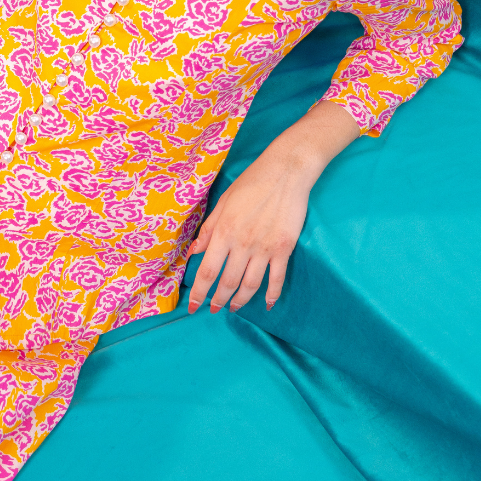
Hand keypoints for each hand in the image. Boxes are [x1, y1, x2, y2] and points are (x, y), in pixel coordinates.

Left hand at [186, 147, 312, 314]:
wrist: (285, 172)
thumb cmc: (252, 182)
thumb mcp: (223, 202)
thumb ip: (208, 229)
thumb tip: (194, 252)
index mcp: (224, 232)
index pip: (207, 271)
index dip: (199, 292)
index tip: (195, 306)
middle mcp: (242, 244)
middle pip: (228, 282)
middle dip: (218, 300)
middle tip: (214, 309)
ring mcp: (265, 248)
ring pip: (250, 285)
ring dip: (240, 301)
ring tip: (234, 307)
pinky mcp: (284, 249)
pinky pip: (276, 279)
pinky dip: (272, 295)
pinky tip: (268, 304)